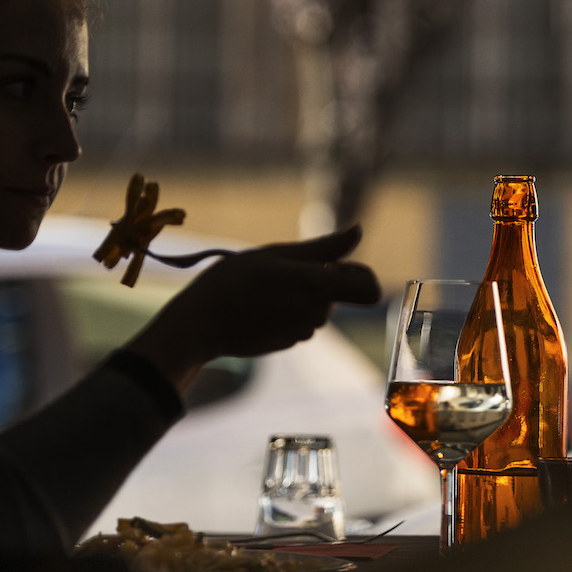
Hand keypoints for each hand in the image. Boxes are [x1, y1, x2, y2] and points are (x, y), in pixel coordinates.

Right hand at [126, 225, 379, 389]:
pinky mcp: (290, 342)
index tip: (336, 264)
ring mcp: (304, 332)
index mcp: (316, 286)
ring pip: (318, 306)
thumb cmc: (235, 280)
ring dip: (301, 294)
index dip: (361, 274)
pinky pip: (301, 320)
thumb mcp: (277, 254)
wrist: (201, 323)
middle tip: (282, 270)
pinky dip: (288, 310)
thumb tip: (358, 229)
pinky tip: (260, 306)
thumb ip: (325, 247)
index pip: (370, 289)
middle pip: (339, 293)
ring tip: (265, 288)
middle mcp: (317, 313)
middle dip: (321, 278)